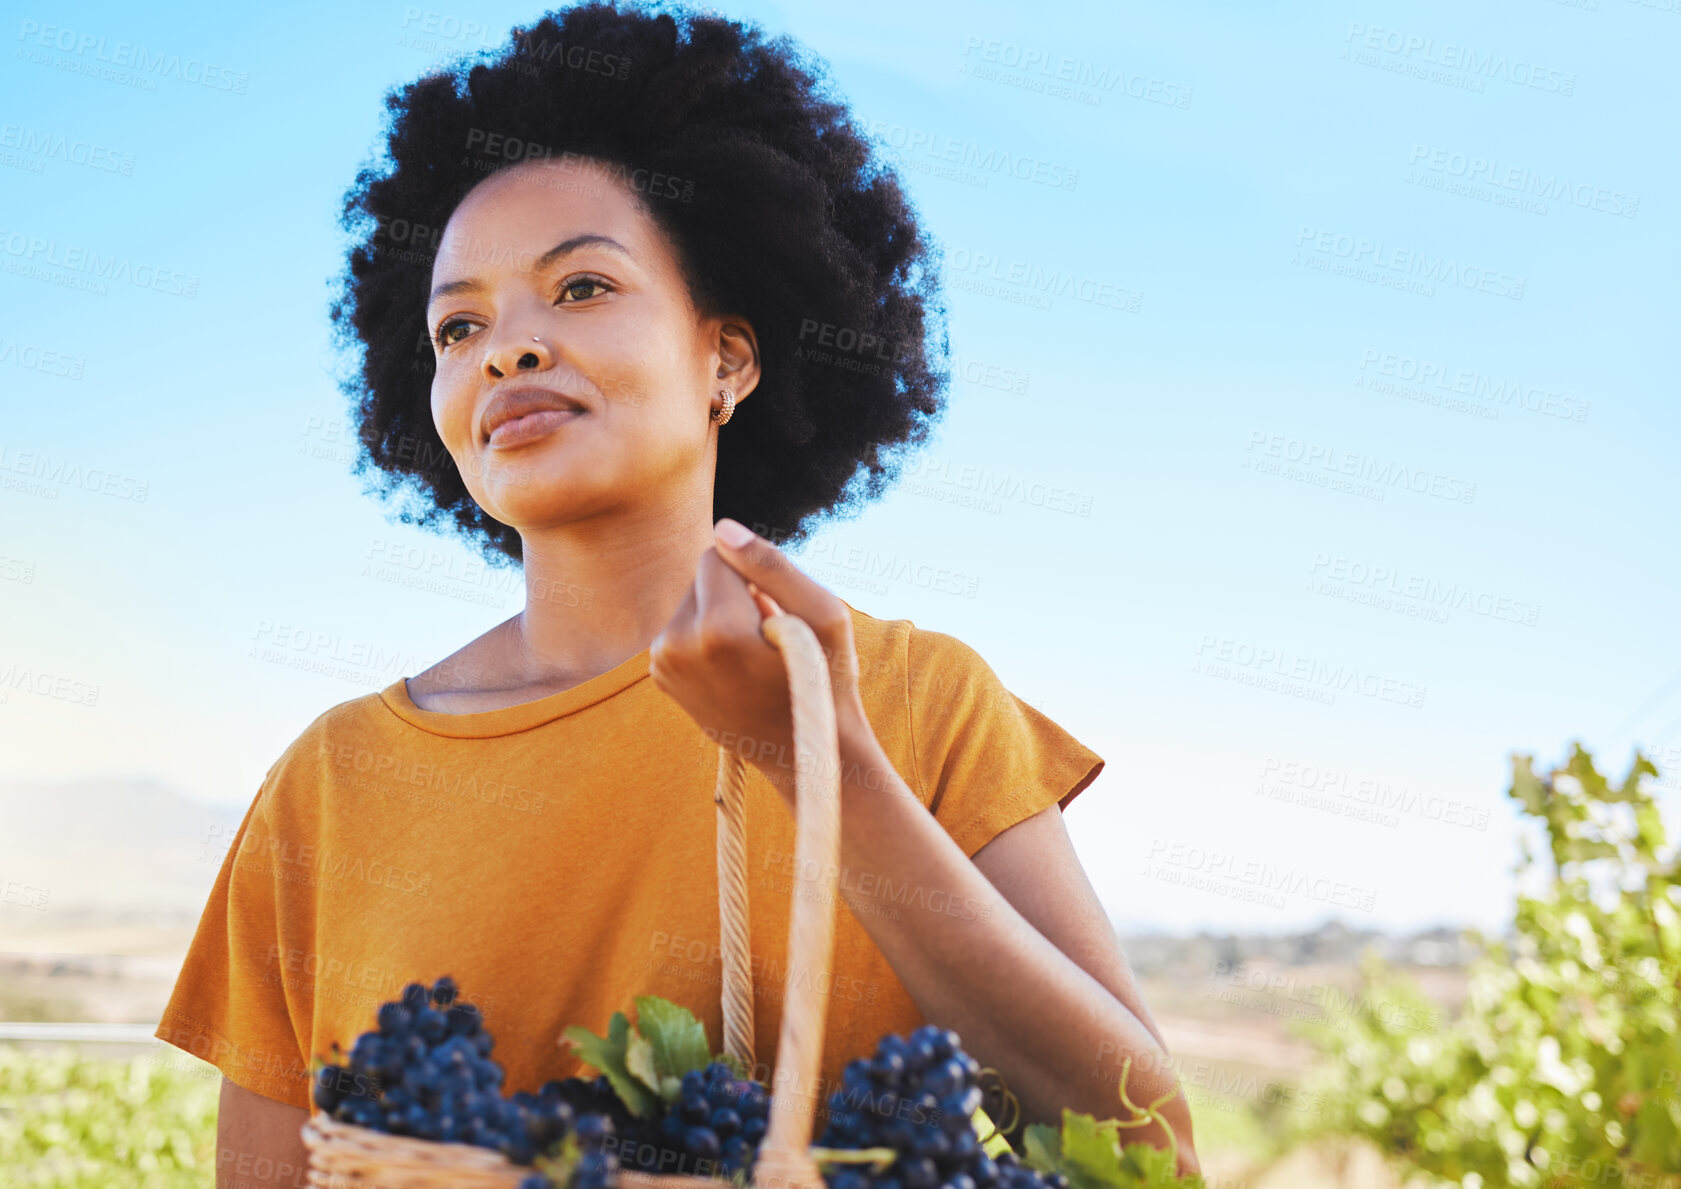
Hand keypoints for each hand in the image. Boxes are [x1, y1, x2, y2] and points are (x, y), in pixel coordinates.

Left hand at [649, 518, 870, 801]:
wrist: (803, 752)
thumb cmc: (825, 679)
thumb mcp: (823, 615)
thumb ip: (771, 564)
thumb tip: (721, 528)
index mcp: (717, 630)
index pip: (716, 554)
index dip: (753, 575)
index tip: (775, 612)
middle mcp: (676, 646)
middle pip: (699, 576)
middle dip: (734, 594)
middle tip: (768, 637)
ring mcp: (664, 665)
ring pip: (691, 601)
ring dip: (721, 615)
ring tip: (753, 655)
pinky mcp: (661, 675)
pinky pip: (682, 627)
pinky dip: (707, 637)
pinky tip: (734, 667)